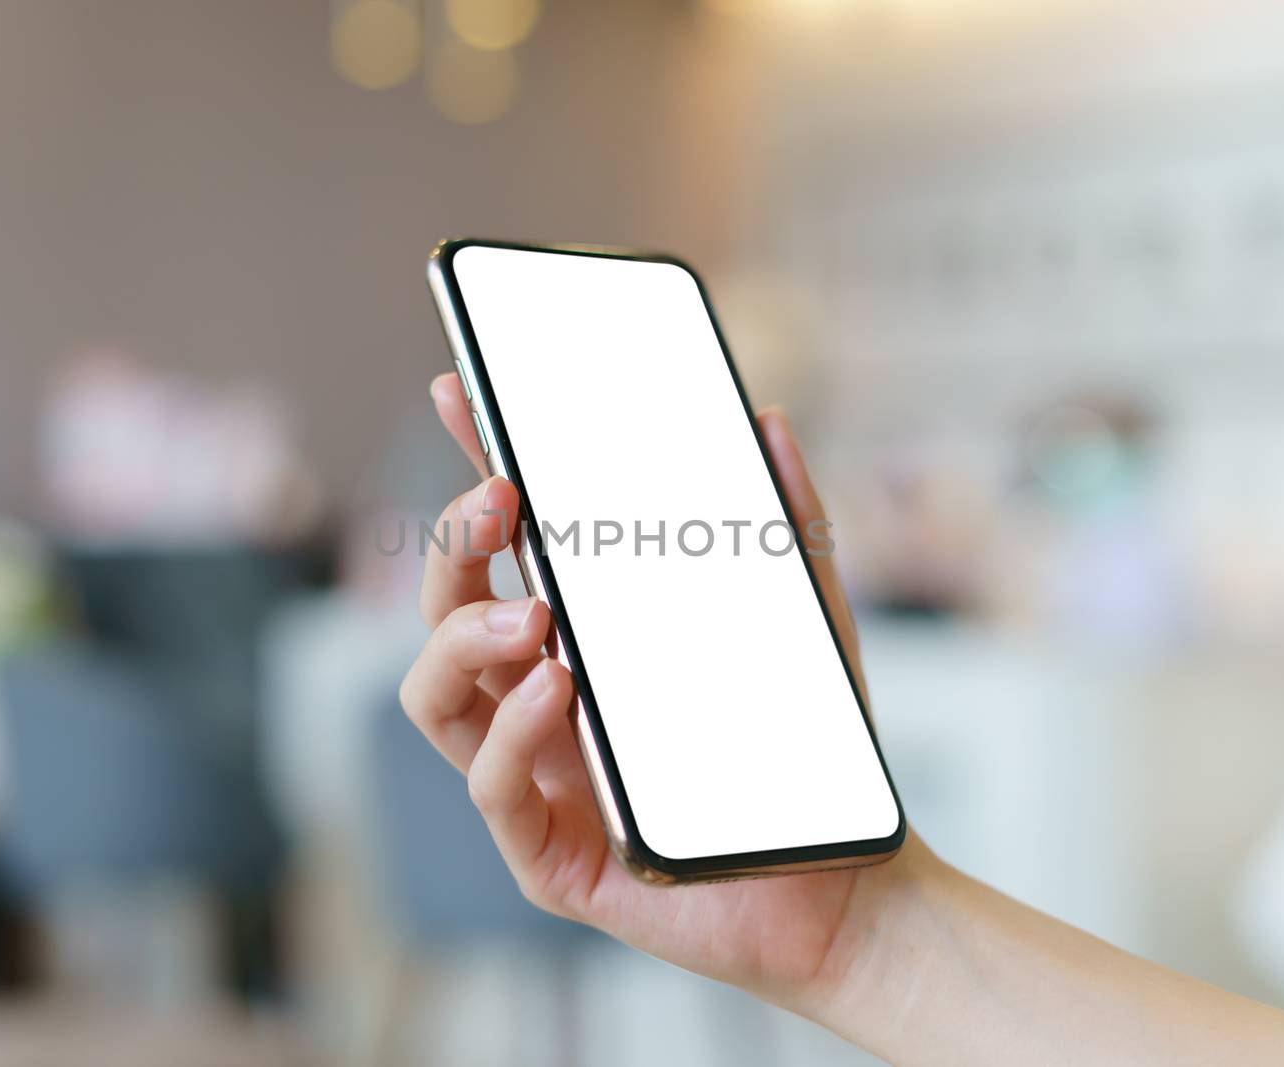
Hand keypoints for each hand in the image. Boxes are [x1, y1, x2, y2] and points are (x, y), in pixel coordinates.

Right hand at [399, 372, 930, 1015]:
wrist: (849, 879)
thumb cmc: (806, 755)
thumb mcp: (803, 621)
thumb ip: (787, 524)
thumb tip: (769, 422)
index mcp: (583, 645)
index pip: (501, 553)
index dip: (473, 476)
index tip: (464, 395)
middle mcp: (540, 703)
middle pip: (442, 612)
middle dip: (453, 545)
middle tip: (502, 502)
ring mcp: (536, 779)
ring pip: (434, 695)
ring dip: (462, 637)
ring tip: (537, 616)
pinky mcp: (548, 856)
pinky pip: (490, 788)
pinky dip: (510, 733)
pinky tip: (555, 694)